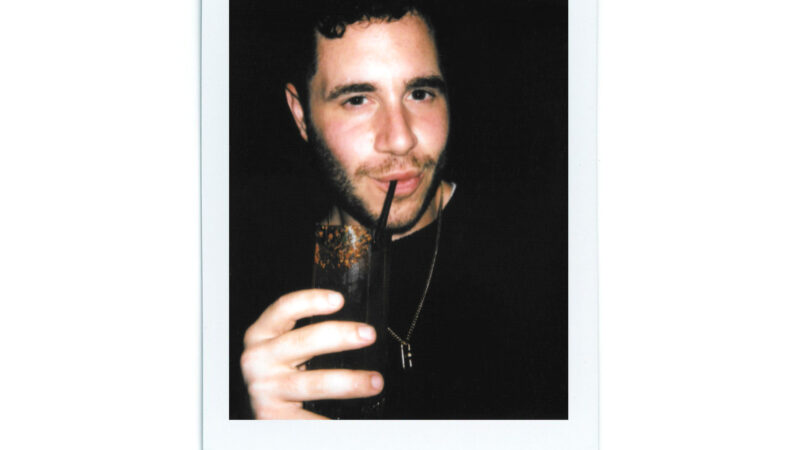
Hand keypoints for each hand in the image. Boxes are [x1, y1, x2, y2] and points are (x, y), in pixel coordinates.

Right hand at [240, 289, 384, 418]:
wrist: (261, 414)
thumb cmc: (279, 373)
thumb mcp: (286, 348)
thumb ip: (310, 335)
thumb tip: (357, 329)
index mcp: (261, 334)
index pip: (284, 309)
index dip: (311, 301)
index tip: (339, 300)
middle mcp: (258, 359)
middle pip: (303, 342)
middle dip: (340, 336)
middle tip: (369, 335)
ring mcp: (265, 388)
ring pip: (314, 382)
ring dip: (349, 382)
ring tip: (375, 382)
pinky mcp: (272, 416)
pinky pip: (309, 418)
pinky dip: (332, 420)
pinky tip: (353, 420)